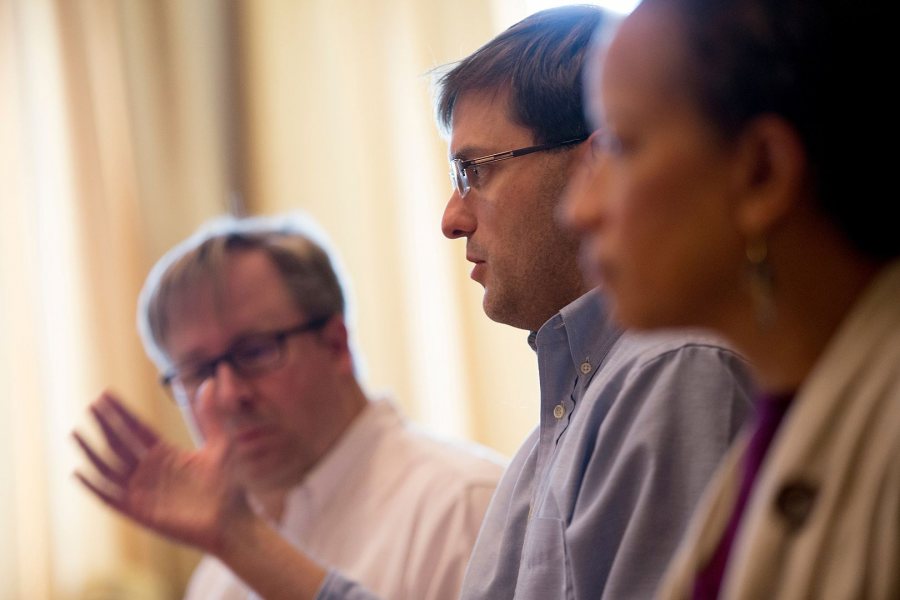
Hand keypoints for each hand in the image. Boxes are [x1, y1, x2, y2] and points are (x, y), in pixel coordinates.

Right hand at [72, 385, 249, 553]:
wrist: (233, 521)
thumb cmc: (230, 484)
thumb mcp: (221, 443)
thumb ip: (210, 414)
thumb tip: (207, 381)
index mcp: (166, 453)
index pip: (136, 428)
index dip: (121, 412)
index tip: (105, 394)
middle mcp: (150, 470)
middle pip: (121, 443)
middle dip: (105, 424)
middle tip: (91, 404)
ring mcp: (143, 490)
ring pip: (110, 467)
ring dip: (92, 451)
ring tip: (76, 432)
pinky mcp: (139, 512)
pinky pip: (110, 497)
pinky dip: (94, 486)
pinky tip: (78, 471)